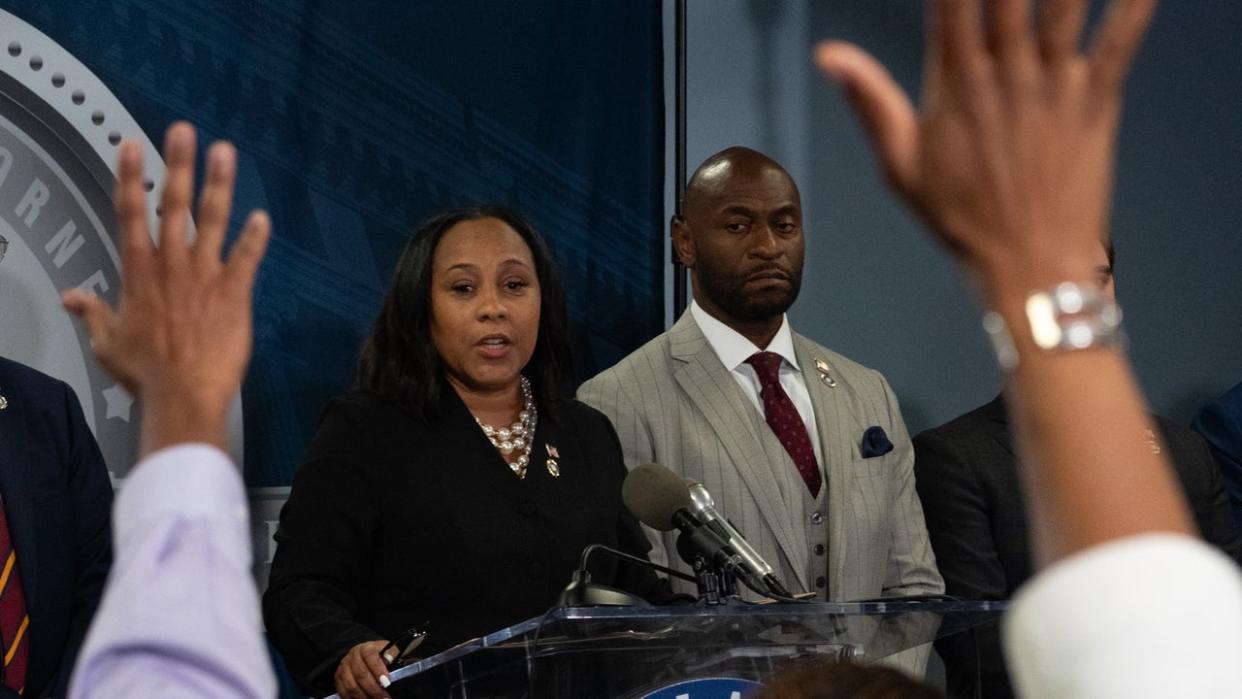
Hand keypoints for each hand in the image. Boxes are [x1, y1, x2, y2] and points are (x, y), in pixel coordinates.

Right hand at [62, 122, 269, 455]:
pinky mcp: (236, 294)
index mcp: (139, 272)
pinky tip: (263, 217)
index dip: (130, 177)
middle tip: (182, 129)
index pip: (130, 214)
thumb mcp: (108, 341)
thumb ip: (93, 312)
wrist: (184, 395)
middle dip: (178, 164)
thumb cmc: (145, 373)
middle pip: (173, 204)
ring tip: (225, 151)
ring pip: (213, 220)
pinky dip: (255, 238)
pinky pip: (247, 259)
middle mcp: (172, 265)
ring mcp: (206, 276)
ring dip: (220, 184)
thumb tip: (71, 296)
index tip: (130, 145)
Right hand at [334, 640, 391, 698]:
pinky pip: (343, 692)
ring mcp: (344, 668)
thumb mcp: (388, 651)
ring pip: (351, 685)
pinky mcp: (338, 679)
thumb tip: (401, 661)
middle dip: (374, 689)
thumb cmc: (378, 655)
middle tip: (385, 698)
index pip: (370, 656)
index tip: (387, 682)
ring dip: (364, 697)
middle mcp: (352, 657)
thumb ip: (393, 656)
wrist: (361, 655)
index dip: (378, 670)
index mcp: (366, 648)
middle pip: (361, 674)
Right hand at [815, 0, 1156, 289]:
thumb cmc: (961, 219)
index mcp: (957, 85)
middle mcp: (1006, 74)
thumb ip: (869, 100)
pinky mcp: (1096, 100)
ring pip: (1062, 5)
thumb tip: (829, 55)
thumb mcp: (899, 164)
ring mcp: (1054, 85)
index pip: (951, 4)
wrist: (1030, 262)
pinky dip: (1132, 6)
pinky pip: (1119, 40)